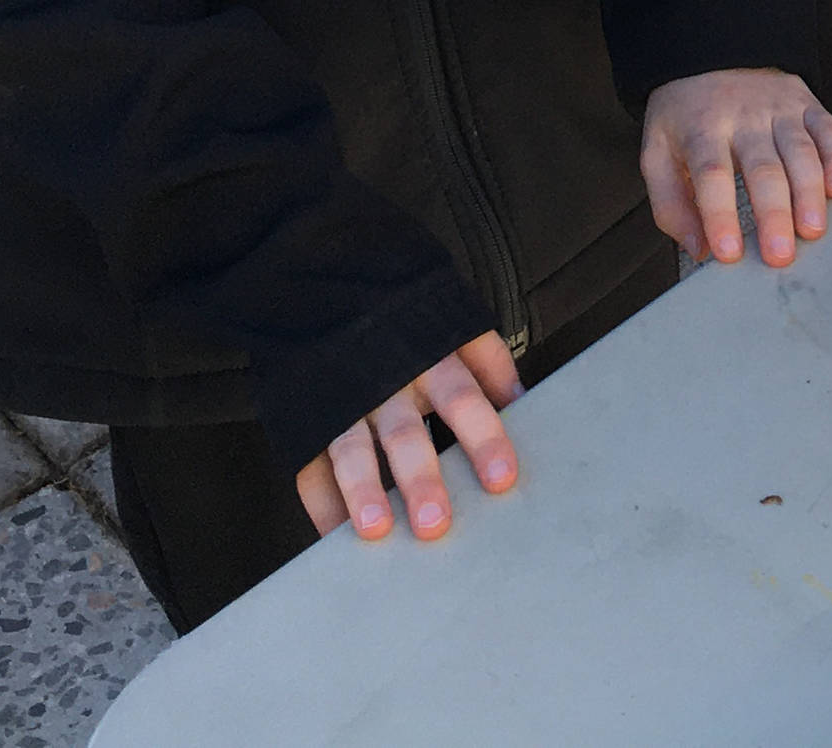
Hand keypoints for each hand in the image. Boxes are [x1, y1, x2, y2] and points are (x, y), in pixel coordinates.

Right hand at [293, 331, 523, 544]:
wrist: (330, 293)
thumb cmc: (408, 325)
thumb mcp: (454, 326)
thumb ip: (490, 363)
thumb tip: (524, 403)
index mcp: (430, 359)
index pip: (462, 399)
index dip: (482, 438)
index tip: (501, 478)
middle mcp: (385, 384)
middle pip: (404, 433)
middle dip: (419, 479)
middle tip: (434, 525)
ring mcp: (342, 403)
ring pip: (350, 449)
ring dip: (362, 490)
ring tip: (376, 531)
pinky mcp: (307, 421)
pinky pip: (309, 465)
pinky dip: (320, 504)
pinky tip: (334, 537)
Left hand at [642, 68, 831, 266]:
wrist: (711, 51)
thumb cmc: (686, 116)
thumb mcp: (657, 153)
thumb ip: (671, 205)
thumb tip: (699, 249)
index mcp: (701, 130)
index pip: (712, 176)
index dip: (721, 215)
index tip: (729, 253)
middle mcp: (743, 117)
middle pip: (762, 169)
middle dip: (774, 214)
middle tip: (780, 255)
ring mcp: (778, 108)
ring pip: (800, 152)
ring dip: (809, 193)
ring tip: (812, 231)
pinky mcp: (806, 103)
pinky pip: (829, 129)